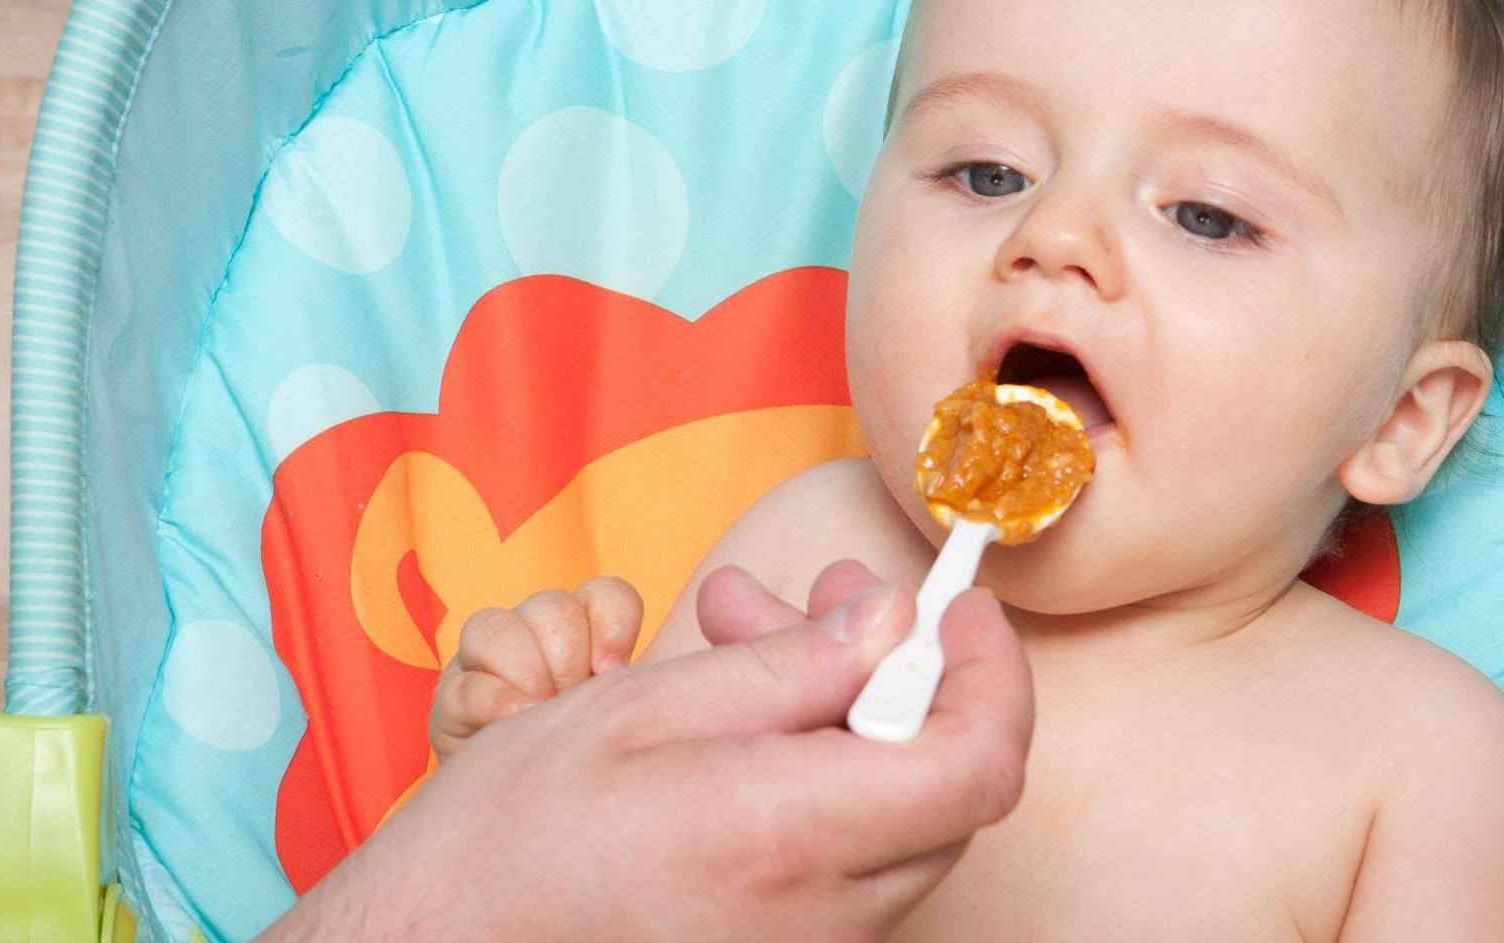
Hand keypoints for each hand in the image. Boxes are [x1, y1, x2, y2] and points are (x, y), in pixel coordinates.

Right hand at [260, 561, 1035, 942]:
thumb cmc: (511, 835)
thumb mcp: (640, 709)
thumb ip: (788, 668)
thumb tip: (892, 621)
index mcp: (788, 835)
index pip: (976, 764)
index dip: (992, 673)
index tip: (960, 608)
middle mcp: (822, 912)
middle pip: (946, 787)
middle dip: (900, 670)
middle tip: (815, 593)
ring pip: (897, 819)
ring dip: (849, 717)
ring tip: (740, 640)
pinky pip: (849, 861)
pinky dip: (820, 778)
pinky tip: (738, 725)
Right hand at [429, 576, 642, 756]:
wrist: (543, 819)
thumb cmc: (597, 765)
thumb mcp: (631, 721)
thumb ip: (650, 688)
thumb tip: (644, 672)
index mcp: (585, 632)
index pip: (604, 596)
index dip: (613, 622)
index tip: (616, 670)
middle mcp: (532, 635)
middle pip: (551, 607)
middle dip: (568, 654)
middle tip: (574, 698)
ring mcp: (484, 663)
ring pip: (494, 627)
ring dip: (527, 671)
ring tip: (541, 710)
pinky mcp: (450, 702)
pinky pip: (463, 684)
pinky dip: (492, 702)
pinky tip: (512, 725)